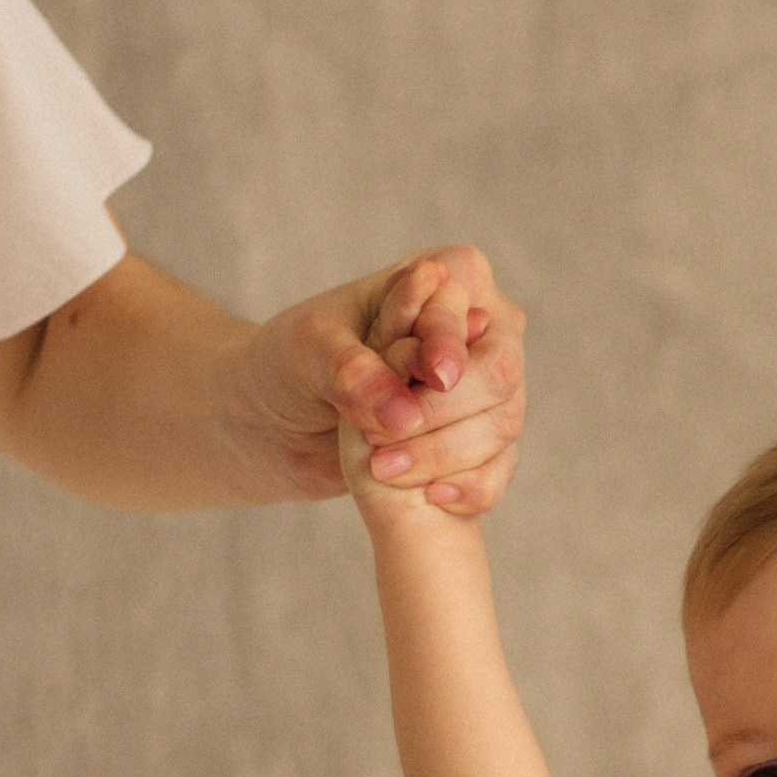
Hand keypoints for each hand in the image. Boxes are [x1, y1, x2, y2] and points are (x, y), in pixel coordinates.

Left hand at [222, 244, 526, 511]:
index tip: (433, 376)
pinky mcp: (474, 443)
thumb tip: (403, 414)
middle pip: (501, 372)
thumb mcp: (307, 351)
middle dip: (445, 411)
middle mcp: (478, 332)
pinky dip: (469, 488)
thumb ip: (352, 372)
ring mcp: (482, 391)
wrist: (274, 423)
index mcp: (447, 278)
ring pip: (502, 425)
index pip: (468, 309)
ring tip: (381, 466)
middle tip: (381, 434)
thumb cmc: (290, 362)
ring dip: (444, 453)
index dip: (449, 344)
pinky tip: (432, 497)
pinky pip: (497, 470)